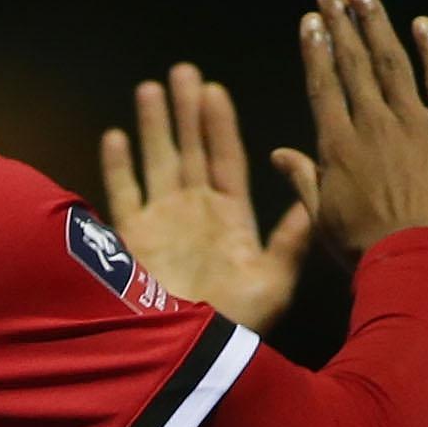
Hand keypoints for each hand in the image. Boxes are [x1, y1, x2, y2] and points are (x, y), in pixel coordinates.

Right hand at [101, 64, 312, 333]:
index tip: (215, 90)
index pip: (227, 159)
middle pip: (191, 151)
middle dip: (186, 112)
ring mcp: (162, 223)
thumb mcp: (276, 279)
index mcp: (232, 219)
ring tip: (151, 87)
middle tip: (183, 71)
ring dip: (154, 126)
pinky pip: (123, 193)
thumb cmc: (239, 322)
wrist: (194, 355)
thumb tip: (312, 198)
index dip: (221, 125)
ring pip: (157, 162)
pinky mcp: (132, 239)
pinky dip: (118, 165)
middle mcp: (196, 213)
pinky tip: (116, 134)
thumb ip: (290, 237)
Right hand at [289, 0, 427, 263]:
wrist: (413, 264)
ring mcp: (415, 126)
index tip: (312, 19)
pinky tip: (422, 24)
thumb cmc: (363, 248)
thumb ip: (303, 179)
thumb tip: (279, 154)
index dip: (317, 49)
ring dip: (377, 23)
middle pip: (354, 63)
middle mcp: (373, 125)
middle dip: (341, 21)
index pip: (324, 84)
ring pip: (393, 63)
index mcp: (338, 145)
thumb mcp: (322, 218)